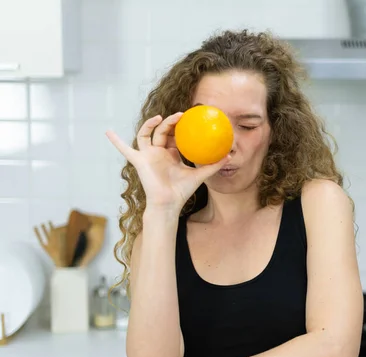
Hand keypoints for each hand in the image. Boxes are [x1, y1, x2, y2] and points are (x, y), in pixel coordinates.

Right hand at [106, 113, 229, 211]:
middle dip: (170, 122)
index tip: (188, 117)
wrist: (169, 203)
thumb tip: (229, 156)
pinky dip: (116, 141)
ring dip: (150, 124)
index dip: (180, 126)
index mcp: (171, 155)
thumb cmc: (182, 191)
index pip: (175, 136)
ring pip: (146, 134)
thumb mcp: (200, 175)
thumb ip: (213, 165)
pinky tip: (107, 131)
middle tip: (180, 115)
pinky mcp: (139, 161)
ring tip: (159, 117)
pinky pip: (125, 149)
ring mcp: (147, 156)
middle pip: (162, 132)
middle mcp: (158, 153)